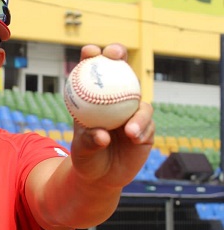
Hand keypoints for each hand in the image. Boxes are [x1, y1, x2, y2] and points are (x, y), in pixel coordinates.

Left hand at [69, 44, 154, 188]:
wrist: (101, 177)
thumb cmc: (86, 158)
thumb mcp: (81, 150)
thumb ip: (89, 141)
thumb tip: (101, 134)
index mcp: (93, 100)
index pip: (91, 72)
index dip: (91, 56)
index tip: (90, 52)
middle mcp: (114, 100)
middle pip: (119, 71)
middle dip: (118, 54)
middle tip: (115, 54)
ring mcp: (132, 113)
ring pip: (138, 100)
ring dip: (134, 110)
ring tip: (129, 128)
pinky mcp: (146, 128)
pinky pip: (147, 124)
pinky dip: (141, 129)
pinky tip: (134, 137)